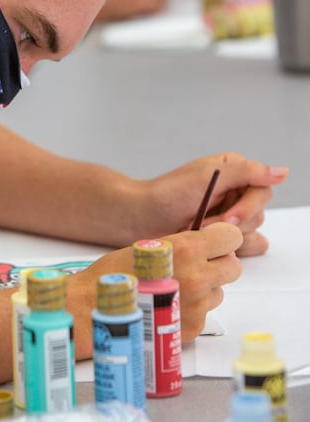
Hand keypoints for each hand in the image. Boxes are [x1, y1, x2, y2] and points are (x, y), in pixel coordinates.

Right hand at [70, 222, 242, 344]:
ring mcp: (197, 305)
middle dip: (218, 264)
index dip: (222, 239)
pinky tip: (167, 305)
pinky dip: (191, 309)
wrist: (95, 306)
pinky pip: (205, 313)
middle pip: (233, 267)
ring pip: (219, 291)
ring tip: (174, 288)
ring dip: (205, 288)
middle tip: (195, 266)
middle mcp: (197, 277)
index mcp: (186, 249)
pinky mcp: (193, 327)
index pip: (231, 237)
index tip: (213, 242)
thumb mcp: (151, 246)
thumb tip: (206, 245)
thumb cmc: (115, 273)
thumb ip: (183, 244)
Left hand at [136, 153, 287, 256]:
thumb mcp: (205, 178)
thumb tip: (282, 172)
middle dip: (229, 223)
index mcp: (234, 172)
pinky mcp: (220, 235)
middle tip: (201, 224)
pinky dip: (227, 249)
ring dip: (225, 237)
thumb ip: (245, 172)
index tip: (228, 218)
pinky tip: (206, 244)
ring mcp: (227, 215)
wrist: (140, 217)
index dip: (247, 207)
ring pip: (251, 234)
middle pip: (258, 215)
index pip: (262, 190)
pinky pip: (242, 248)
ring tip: (197, 231)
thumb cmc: (167, 194)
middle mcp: (234, 192)